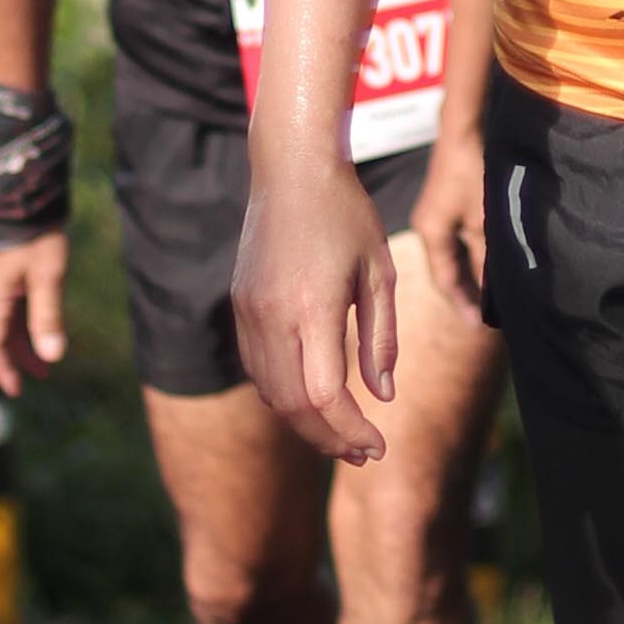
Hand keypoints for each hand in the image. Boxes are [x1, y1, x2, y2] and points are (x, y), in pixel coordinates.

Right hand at [0, 232, 68, 395]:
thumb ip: (47, 316)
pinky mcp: (4, 263)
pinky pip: (9, 299)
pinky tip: (40, 319)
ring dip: (23, 337)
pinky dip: (23, 316)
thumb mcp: (48, 276)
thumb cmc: (36, 233)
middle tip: (42, 375)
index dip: (4, 369)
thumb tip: (52, 357)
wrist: (21, 189)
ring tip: (45, 353)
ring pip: (5, 316)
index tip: (17, 390)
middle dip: (20, 356)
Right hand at [233, 155, 399, 464]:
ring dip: (305, 423)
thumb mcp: (379, 272)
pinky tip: (312, 399)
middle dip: (329, 439)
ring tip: (341, 435)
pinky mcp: (240, 306)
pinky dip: (284, 396)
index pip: (325, 395)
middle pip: (293, 406)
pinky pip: (258, 369)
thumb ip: (381, 338)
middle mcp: (273, 315)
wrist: (291, 170)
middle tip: (362, 454)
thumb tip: (382, 396)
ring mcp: (249, 312)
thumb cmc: (346, 214)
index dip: (351, 430)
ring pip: (271, 393)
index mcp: (313, 306)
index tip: (377, 446)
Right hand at [413, 105, 490, 322]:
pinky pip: (456, 239)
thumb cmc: (475, 170)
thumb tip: (497, 289)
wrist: (465, 126)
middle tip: (485, 318)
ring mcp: (434, 214)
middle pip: (447, 271)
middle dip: (466, 293)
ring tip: (490, 295)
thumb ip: (489, 256)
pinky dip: (471, 254)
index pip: (446, 281)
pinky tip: (486, 261)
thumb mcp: (485, 219)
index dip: (463, 304)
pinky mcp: (445, 202)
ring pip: (453, 255)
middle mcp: (428, 227)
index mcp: (431, 234)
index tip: (477, 326)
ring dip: (471, 273)